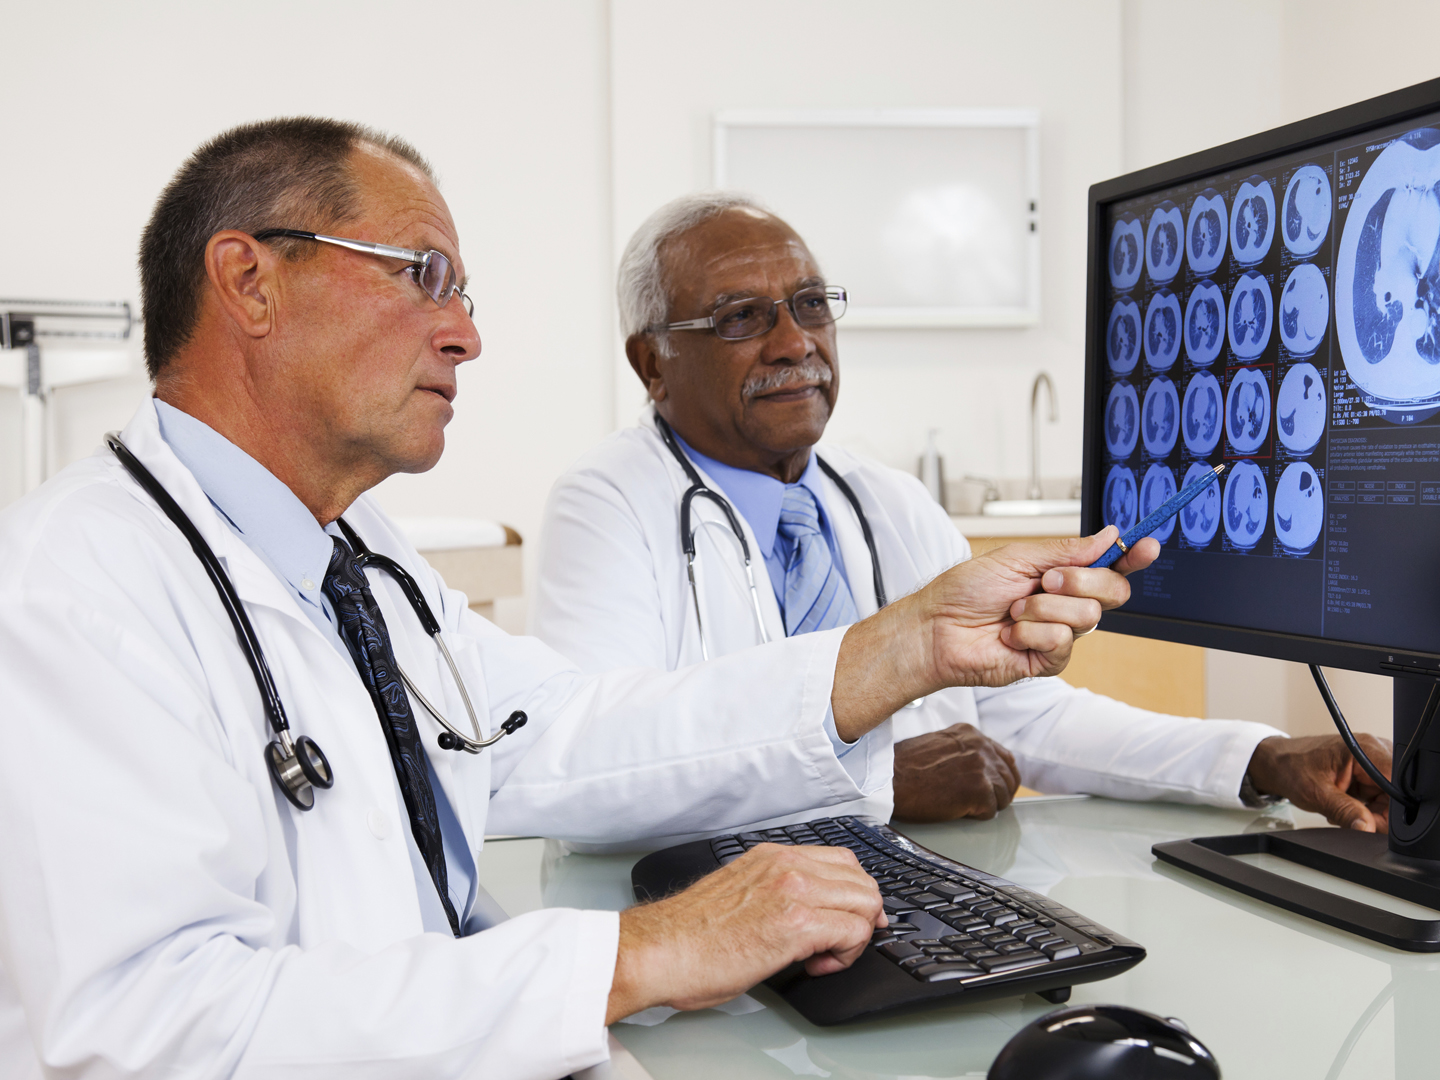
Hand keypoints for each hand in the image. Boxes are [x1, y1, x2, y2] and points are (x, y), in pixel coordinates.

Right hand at [605, 843, 883, 1022]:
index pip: (842, 860)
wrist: (660, 950)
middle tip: (839, 943)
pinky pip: (854, 932)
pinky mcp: (797, 923)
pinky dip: (846, 954)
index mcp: (772, 856)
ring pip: (866, 903)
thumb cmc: (688, 934)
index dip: (853, 894)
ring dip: (856, 935)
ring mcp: (794, 890)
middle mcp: (786, 865)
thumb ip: (774, 890)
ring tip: (824, 955)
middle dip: (862, 915)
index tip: (849, 919)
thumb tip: (804, 910)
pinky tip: (815, 965)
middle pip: (862, 879)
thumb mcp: (739, 892)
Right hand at [892, 723, 1019, 822]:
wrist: (889, 780)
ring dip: (987, 805)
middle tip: (982, 803)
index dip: (1000, 777)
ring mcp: (982, 767)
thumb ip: (962, 752)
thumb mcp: (937, 746)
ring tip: (963, 806)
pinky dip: (977, 816)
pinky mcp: (979, 789)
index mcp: (970, 734)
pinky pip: (991, 811)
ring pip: (1003, 795)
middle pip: (1009, 777)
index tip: (993, 787)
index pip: (1004, 757)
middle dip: (999, 793)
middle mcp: (980, 746)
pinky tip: (958, 810)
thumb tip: (978, 769)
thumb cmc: (903, 767)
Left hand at [924, 527, 1157, 687]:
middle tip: (1044, 580)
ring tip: (1013, 611)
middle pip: (1112, 592)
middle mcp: (1064, 605)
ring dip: (1043, 607)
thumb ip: (1067, 550)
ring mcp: (1058, 634)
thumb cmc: (965, 591)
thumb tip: (1109, 536)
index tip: (1147, 546)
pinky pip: (1062, 641)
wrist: (936, 627)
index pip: (1108, 567)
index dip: (1131, 558)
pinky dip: (1032, 633)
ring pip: (1087, 616)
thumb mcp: (1017, 558)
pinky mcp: (1048, 661)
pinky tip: (1010, 635)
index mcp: (1060, 576)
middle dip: (1080, 581)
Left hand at [1246, 734, 1393, 831]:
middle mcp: (1375, 752)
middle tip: (1352, 818)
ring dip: (1370, 811)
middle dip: (1378, 813)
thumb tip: (1368, 828)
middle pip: (1397, 794)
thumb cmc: (1291, 767)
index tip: (1374, 821)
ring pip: (1390, 800)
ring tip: (1344, 806)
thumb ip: (1344, 811)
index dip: (1392, 807)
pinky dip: (1365, 807)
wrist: (1278, 763)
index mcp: (1365, 749)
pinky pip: (1380, 798)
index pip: (1397, 782)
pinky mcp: (1369, 773)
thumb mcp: (1316, 793)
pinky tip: (1347, 804)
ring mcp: (1374, 762)